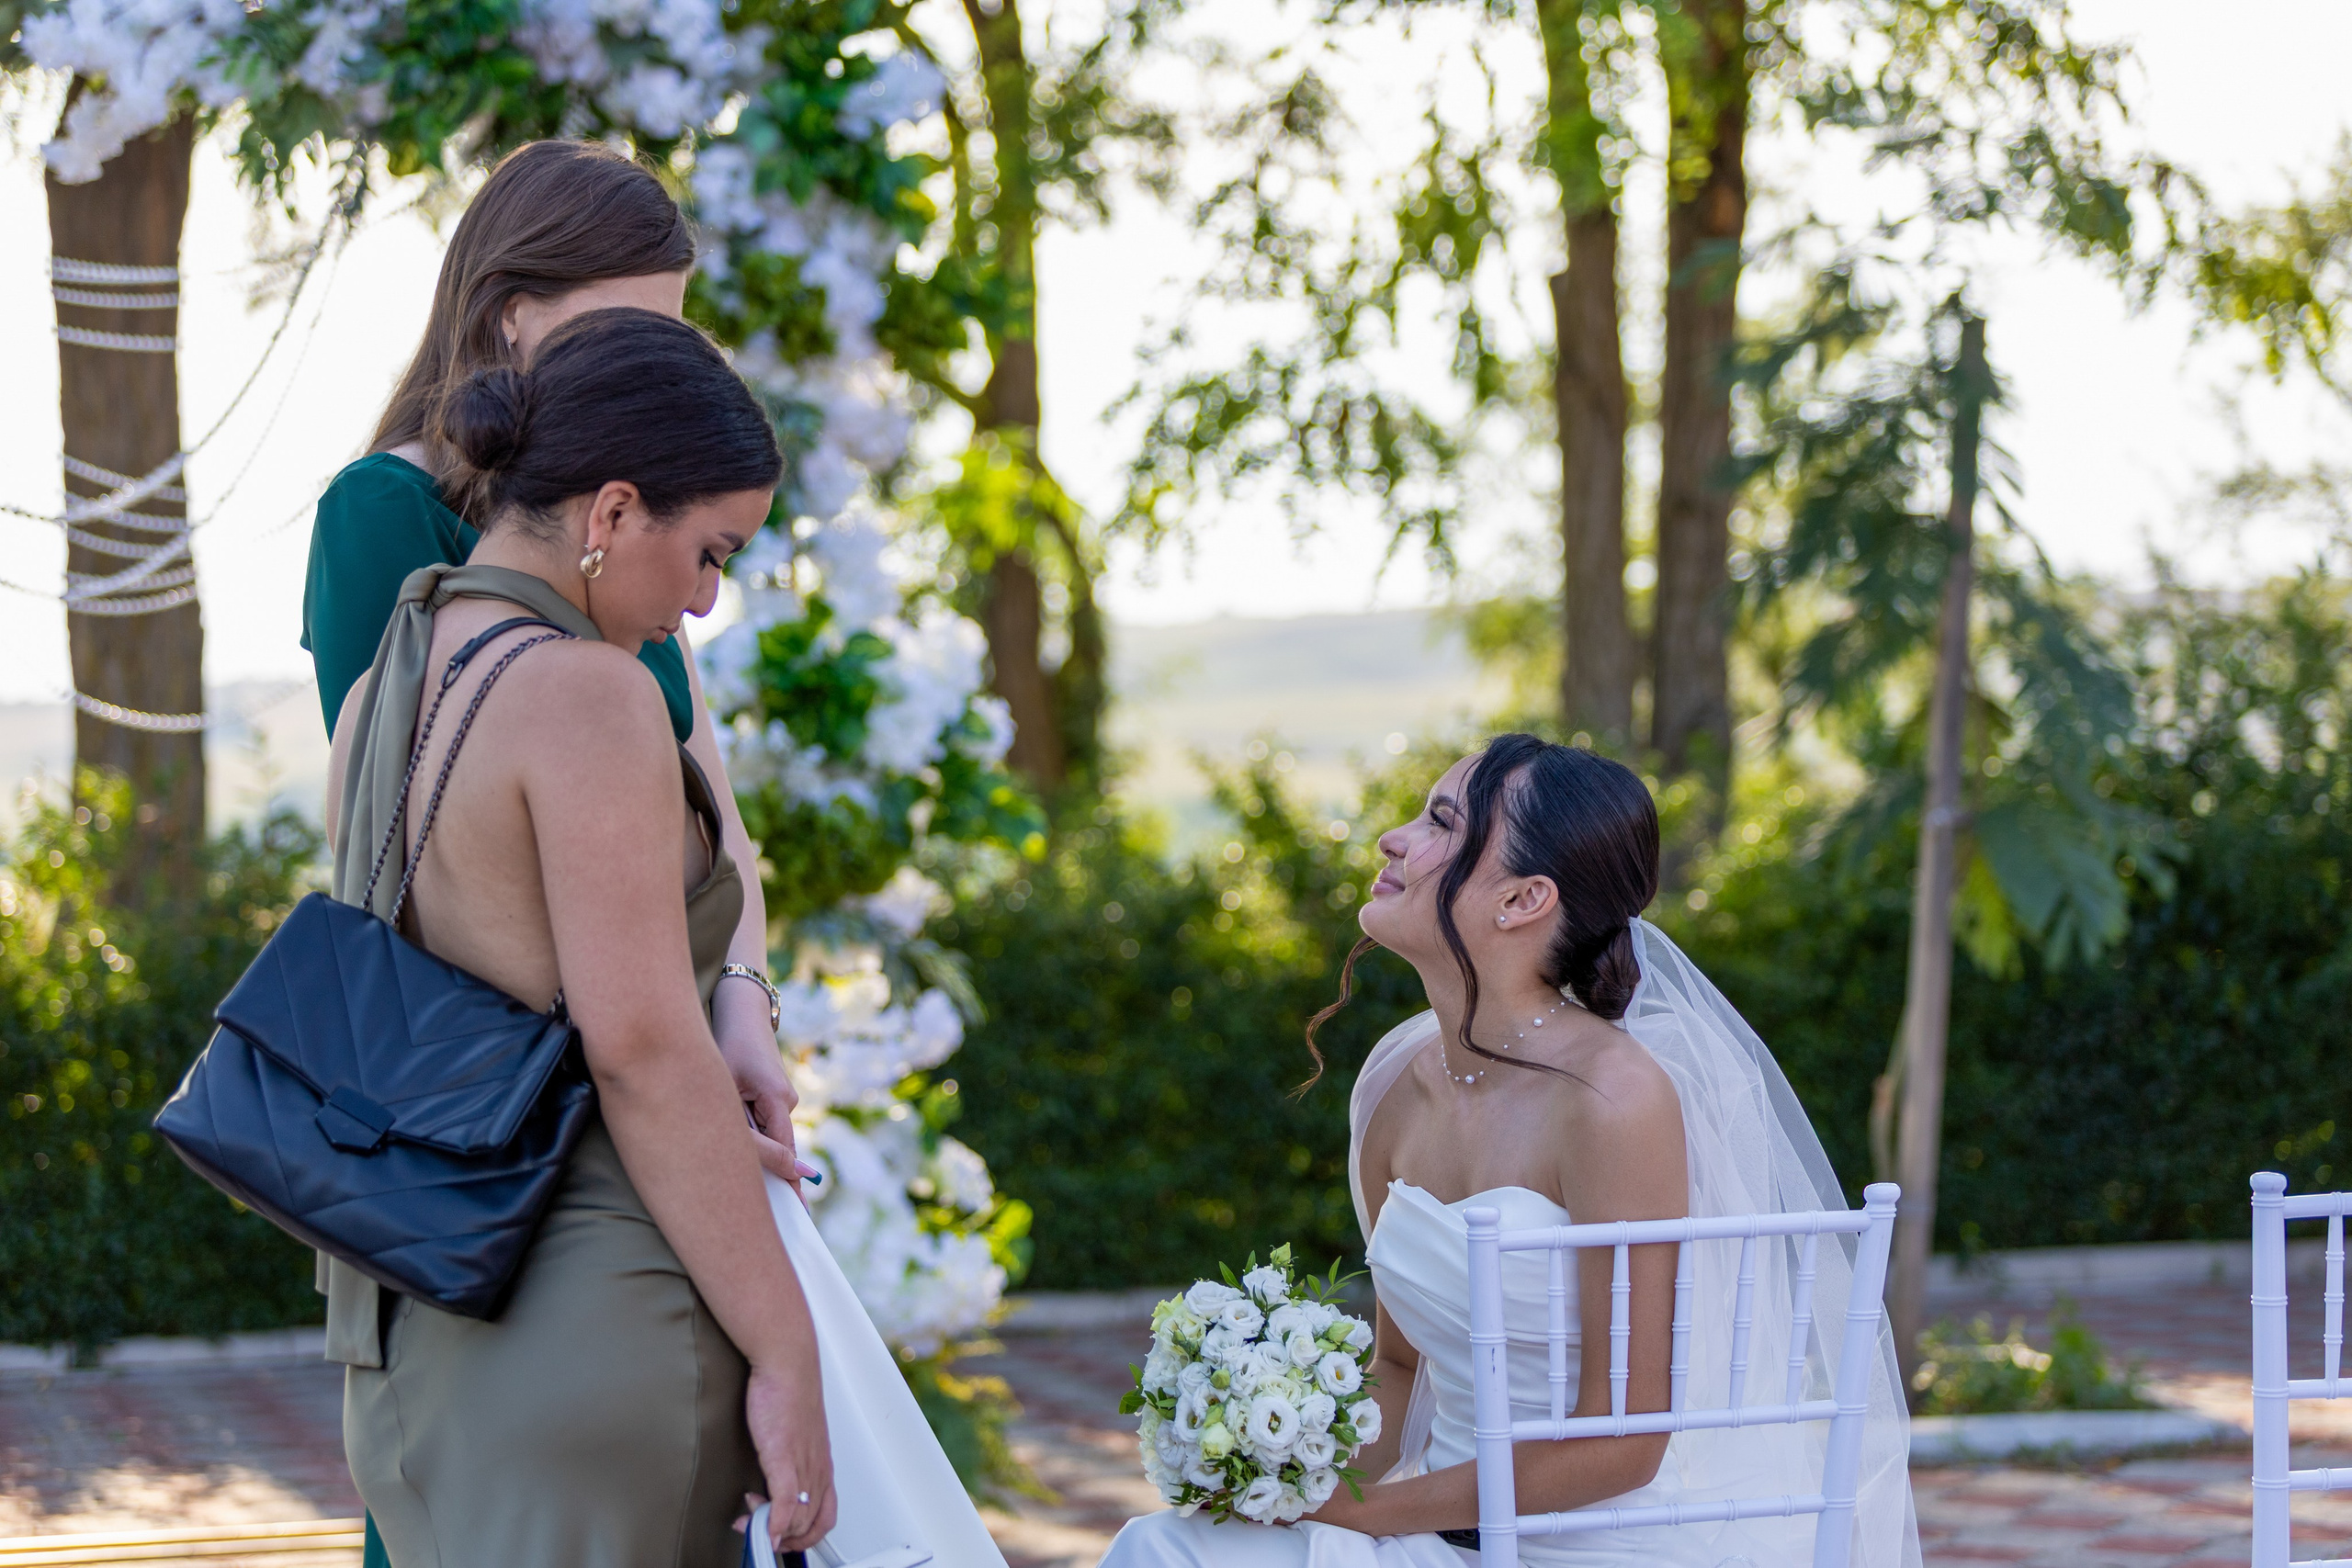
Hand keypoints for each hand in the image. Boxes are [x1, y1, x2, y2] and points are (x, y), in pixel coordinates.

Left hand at [712, 991, 811, 1194]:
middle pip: (782, 1148)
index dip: (787, 1181)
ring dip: (764, 1157)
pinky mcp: (774, 1097)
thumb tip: (751, 1158)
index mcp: (776, 1098)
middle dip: (786, 1181)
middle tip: (799, 1219)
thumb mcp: (725, 1084)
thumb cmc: (726, 1045)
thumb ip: (740, 1124)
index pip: (783, 1148)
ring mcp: (783, 1098)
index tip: (797, 1210)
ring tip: (772, 1189)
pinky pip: (768, 1126)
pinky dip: (761, 1142)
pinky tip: (753, 1151)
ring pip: (773, 1137)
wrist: (741, 1012)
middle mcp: (786, 1100)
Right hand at [742, 1362, 834, 1554]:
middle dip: (785, 1539)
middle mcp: (816, 1469)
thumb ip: (790, 1458)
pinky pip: (783, 1502)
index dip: (805, 1535)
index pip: (825, 1517)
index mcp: (821, 1465)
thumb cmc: (789, 1391)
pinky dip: (773, 1524)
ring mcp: (801, 1465)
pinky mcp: (783, 1457)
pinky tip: (762, 1529)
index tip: (783, 1537)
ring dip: (771, 1531)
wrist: (787, 1362)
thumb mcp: (796, 1432)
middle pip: (811, 1524)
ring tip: (750, 1522)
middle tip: (761, 1533)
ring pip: (797, 1519)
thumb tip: (776, 1480)